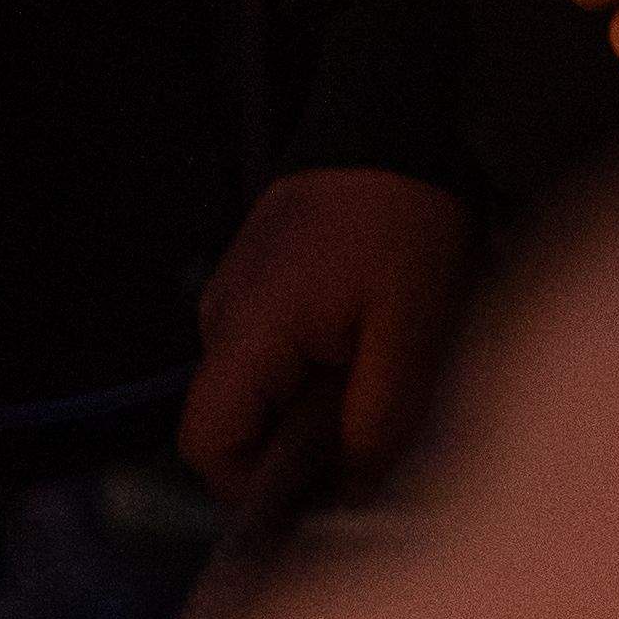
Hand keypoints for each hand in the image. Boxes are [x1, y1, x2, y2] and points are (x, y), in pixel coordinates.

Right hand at [180, 164, 473, 502]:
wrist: (387, 123)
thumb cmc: (401, 221)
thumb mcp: (412, 331)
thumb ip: (380, 420)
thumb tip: (356, 495)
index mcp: (248, 331)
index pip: (207, 444)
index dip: (255, 490)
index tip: (326, 495)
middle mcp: (224, 317)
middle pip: (234, 425)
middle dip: (298, 452)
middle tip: (373, 439)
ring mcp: (237, 297)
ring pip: (259, 394)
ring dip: (312, 411)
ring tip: (380, 383)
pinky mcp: (260, 285)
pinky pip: (273, 357)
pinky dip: (314, 374)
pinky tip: (369, 351)